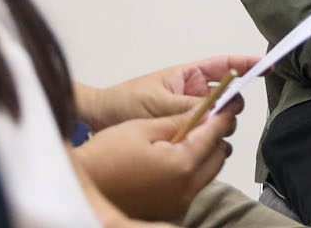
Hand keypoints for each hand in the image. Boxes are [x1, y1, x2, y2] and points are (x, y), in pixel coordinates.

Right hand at [73, 103, 240, 222]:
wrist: (81, 185)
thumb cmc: (105, 156)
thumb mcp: (144, 127)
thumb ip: (180, 120)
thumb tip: (206, 111)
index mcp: (182, 165)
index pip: (215, 134)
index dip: (224, 113)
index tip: (229, 101)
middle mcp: (185, 188)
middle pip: (218, 155)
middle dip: (214, 134)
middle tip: (203, 116)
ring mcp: (178, 202)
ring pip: (208, 171)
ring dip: (203, 152)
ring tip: (182, 135)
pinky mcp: (169, 209)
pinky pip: (192, 185)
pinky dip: (190, 169)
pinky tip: (171, 155)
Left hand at [79, 55, 260, 129]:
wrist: (102, 120)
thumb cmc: (125, 102)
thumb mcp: (158, 103)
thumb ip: (189, 107)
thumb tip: (218, 110)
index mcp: (189, 75)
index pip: (225, 66)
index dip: (247, 65)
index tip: (267, 66)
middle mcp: (194, 92)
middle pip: (229, 96)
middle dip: (232, 105)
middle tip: (225, 116)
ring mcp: (192, 112)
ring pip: (221, 118)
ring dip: (221, 125)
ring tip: (208, 134)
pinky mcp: (188, 131)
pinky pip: (208, 134)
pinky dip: (213, 140)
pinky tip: (209, 148)